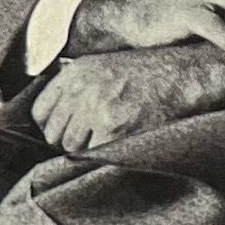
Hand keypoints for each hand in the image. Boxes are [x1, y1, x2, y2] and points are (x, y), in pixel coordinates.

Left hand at [30, 44, 224, 154]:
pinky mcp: (115, 129)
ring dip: (86, 151)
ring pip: (71, 148)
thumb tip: (54, 119)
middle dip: (69, 141)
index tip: (65, 132)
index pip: (40, 112)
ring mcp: (97, 109)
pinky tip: (118, 147)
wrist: (184, 75)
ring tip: (107, 143)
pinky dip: (102, 157)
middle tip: (90, 140)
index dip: (51, 126)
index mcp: (76, 73)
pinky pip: (93, 156)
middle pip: (54, 134)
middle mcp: (82, 89)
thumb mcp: (103, 67)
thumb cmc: (148, 74)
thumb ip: (76, 87)